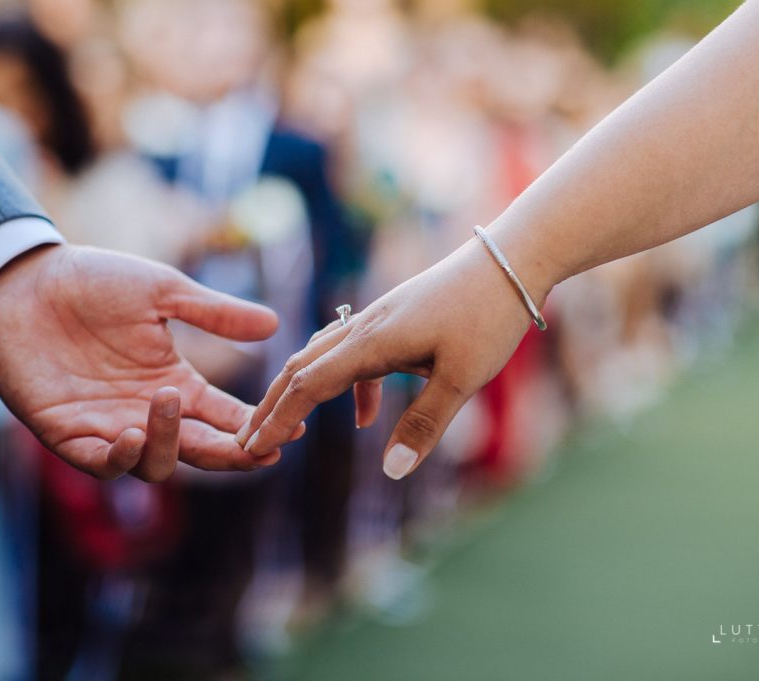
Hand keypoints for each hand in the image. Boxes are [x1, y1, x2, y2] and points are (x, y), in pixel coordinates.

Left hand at [0, 243, 291, 480]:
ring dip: (171, 443)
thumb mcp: (163, 291)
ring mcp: (109, 426)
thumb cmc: (94, 280)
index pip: (225, 417)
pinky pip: (100, 464)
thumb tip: (274, 325)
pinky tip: (131, 434)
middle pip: (200, 451)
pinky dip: (120, 457)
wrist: (25, 279)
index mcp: (175, 383)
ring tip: (167, 400)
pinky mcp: (67, 433)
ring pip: (155, 464)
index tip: (293, 428)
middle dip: (232, 454)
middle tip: (258, 448)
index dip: (258, 426)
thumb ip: (215, 313)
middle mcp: (148, 413)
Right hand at [235, 234, 548, 478]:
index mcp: (372, 342)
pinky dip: (347, 386)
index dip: (278, 418)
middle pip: (301, 366)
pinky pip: (352, 352)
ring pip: (322, 356)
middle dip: (272, 405)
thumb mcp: (463, 378)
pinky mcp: (395, 317)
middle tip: (247, 439)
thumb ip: (425, 424)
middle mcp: (364, 326)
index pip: (308, 385)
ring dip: (301, 392)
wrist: (511, 259)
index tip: (252, 447)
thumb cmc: (489, 316)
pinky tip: (367, 417)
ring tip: (287, 428)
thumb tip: (391, 471)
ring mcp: (378, 318)